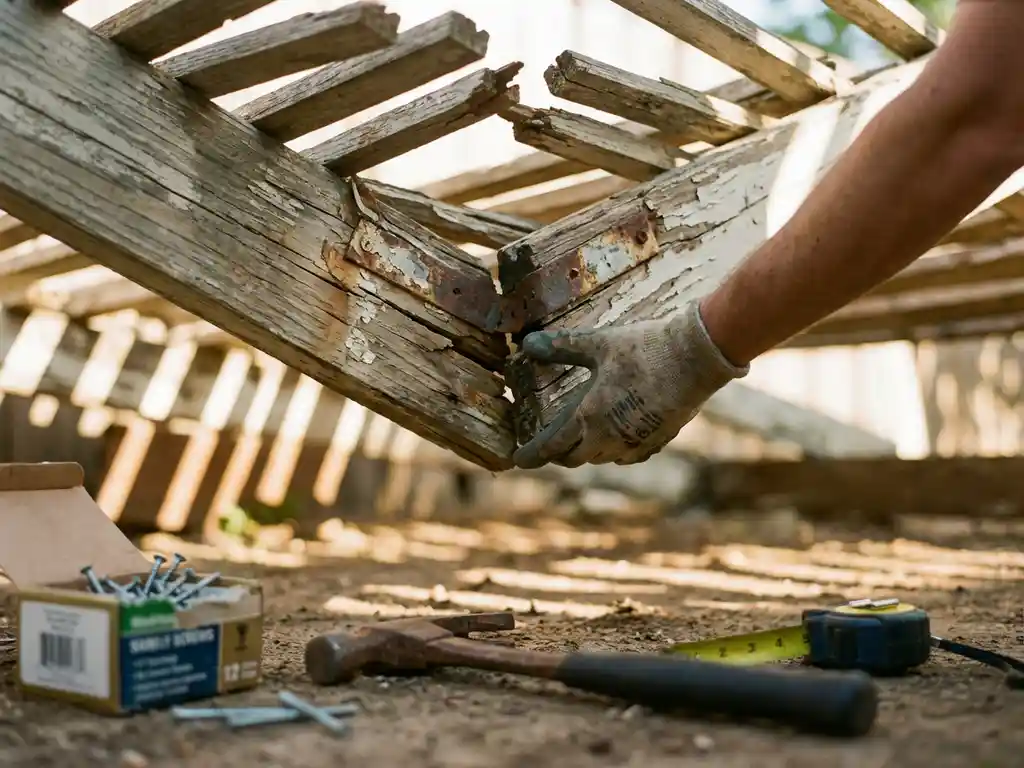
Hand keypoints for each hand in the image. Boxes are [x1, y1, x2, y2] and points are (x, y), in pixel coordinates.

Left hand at [512, 301, 747, 468]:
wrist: (695, 358)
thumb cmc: (644, 348)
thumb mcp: (598, 343)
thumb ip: (561, 346)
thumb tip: (527, 344)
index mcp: (589, 416)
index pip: (551, 445)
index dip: (532, 454)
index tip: (517, 460)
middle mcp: (610, 437)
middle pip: (575, 458)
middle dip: (558, 454)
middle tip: (549, 447)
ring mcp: (636, 442)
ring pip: (602, 458)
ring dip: (587, 453)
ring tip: (580, 441)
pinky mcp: (659, 440)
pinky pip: (630, 457)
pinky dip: (616, 452)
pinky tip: (617, 442)